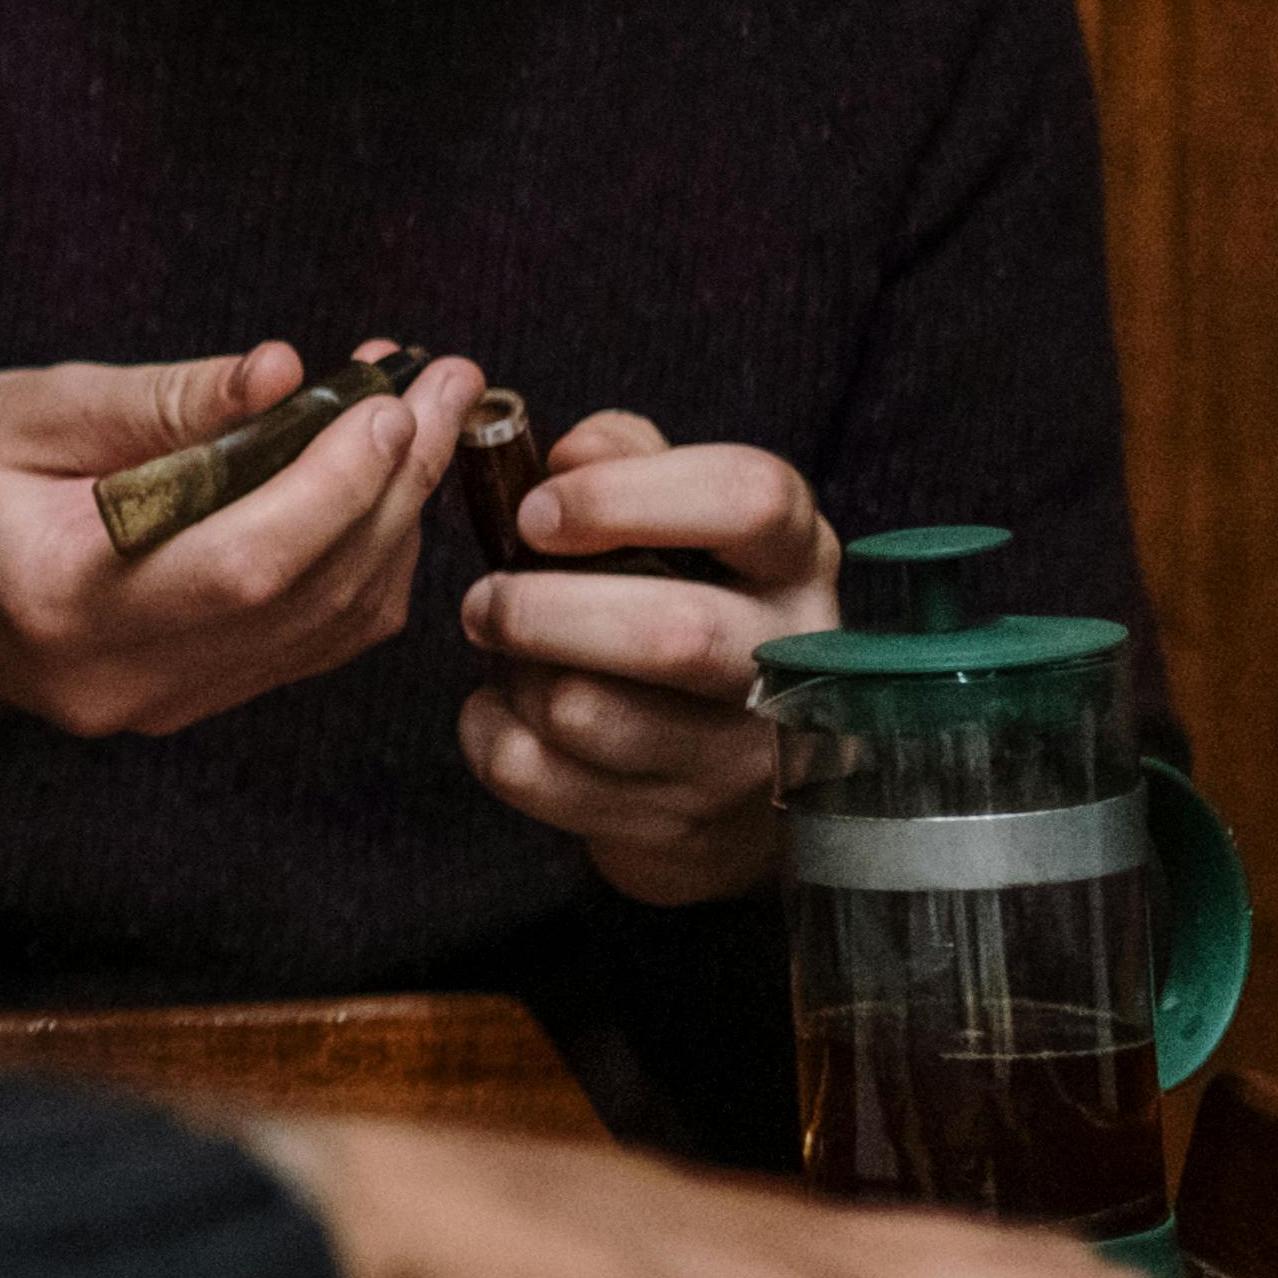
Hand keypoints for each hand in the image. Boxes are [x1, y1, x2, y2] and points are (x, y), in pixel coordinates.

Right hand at [0, 342, 481, 738]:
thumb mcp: (28, 408)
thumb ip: (164, 401)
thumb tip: (291, 372)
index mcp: (56, 597)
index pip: (239, 562)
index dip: (337, 483)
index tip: (394, 398)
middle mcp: (114, 676)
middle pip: (304, 595)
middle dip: (393, 484)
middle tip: (445, 384)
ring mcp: (154, 705)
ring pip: (328, 627)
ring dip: (392, 520)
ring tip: (421, 419)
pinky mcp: (183, 704)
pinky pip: (308, 643)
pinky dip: (361, 563)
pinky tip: (374, 486)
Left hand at [453, 413, 843, 902]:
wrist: (726, 765)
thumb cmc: (685, 598)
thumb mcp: (681, 513)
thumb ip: (625, 458)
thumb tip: (568, 454)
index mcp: (793, 556)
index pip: (748, 498)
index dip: (623, 496)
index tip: (536, 513)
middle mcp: (790, 657)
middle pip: (672, 633)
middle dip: (543, 608)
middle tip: (484, 599)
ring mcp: (738, 755)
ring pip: (589, 715)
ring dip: (516, 673)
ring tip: (504, 648)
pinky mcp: (674, 823)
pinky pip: (538, 777)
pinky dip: (491, 733)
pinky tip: (505, 708)